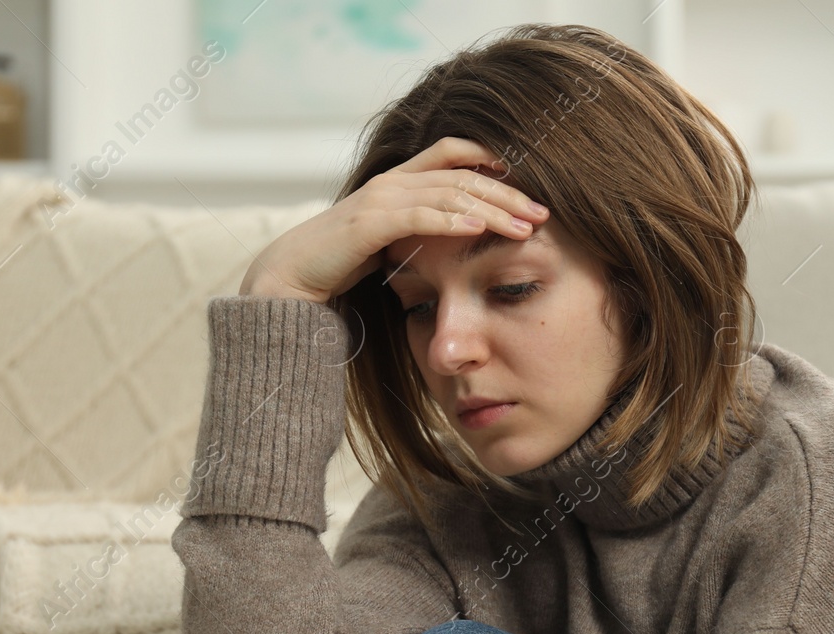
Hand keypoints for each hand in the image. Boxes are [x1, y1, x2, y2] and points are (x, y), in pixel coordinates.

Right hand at [237, 135, 550, 301]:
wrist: (291, 280)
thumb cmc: (342, 266)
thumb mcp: (390, 243)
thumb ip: (420, 234)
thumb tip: (457, 239)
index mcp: (399, 182)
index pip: (453, 153)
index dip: (490, 158)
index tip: (527, 180)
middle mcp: (393, 182)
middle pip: (463, 175)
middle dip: (507, 192)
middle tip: (542, 211)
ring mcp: (381, 200)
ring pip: (449, 194)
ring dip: (492, 209)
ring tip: (525, 226)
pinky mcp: (369, 224)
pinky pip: (420, 217)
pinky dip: (453, 222)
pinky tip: (481, 230)